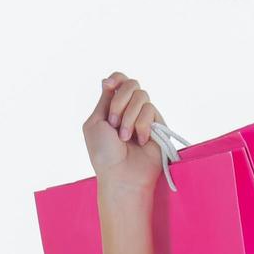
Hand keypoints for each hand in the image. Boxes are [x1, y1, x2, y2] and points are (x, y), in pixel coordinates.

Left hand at [82, 71, 164, 192]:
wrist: (122, 174)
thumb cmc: (104, 154)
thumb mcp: (95, 124)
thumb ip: (104, 100)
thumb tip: (108, 81)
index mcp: (111, 108)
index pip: (119, 81)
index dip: (116, 78)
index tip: (109, 85)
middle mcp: (128, 110)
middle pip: (131, 84)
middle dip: (119, 102)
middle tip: (113, 123)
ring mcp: (144, 117)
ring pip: (141, 96)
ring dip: (129, 117)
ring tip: (125, 137)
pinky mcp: (158, 124)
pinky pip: (150, 109)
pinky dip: (141, 125)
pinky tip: (140, 141)